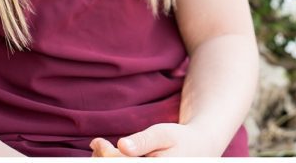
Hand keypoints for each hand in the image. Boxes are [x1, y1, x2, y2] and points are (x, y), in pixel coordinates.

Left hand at [94, 122, 219, 156]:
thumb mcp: (164, 134)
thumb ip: (143, 141)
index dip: (104, 154)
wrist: (199, 149)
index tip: (97, 141)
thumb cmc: (180, 139)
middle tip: (96, 144)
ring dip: (105, 162)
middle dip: (101, 159)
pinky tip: (112, 156)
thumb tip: (122, 145)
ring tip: (101, 150)